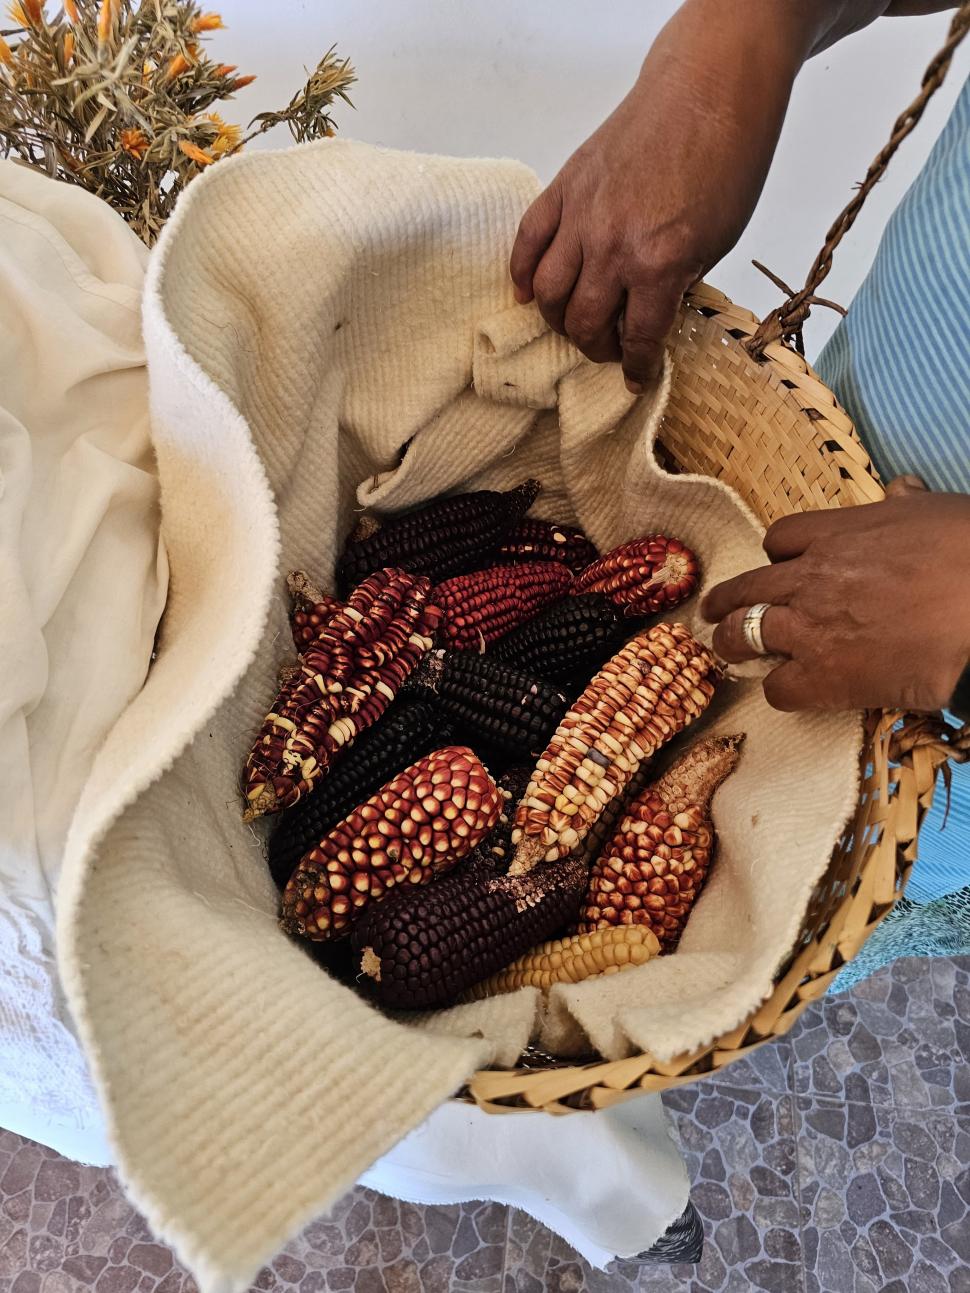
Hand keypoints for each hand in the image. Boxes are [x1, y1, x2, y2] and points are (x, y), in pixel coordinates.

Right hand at [509, 1, 839, 390]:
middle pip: (585, 322)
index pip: (637, 336)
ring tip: (572, 322)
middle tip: (607, 347)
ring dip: (559, 318)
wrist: (707, 91)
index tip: (635, 376)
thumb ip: (677, 281)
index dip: (635, 365)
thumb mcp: (718, 240)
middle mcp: (613, 248)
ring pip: (549, 291)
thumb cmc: (727, 162)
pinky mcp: (564, 188)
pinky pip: (528, 240)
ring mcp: (582, 217)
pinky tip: (527, 292)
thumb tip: (648, 311)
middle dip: (596, 346)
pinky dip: (522, 272)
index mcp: (659, 265)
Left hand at [701, 480, 969, 712]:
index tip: (780, 568)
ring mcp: (811, 629)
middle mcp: (811, 580)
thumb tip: (902, 488)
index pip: (780, 540)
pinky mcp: (825, 677)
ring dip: (734, 645)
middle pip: (747, 589)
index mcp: (835, 535)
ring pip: (743, 635)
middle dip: (726, 602)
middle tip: (716, 613)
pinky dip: (778, 690)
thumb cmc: (968, 550)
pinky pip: (778, 688)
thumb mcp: (932, 510)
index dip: (776, 557)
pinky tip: (789, 691)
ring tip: (730, 654)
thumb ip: (906, 502)